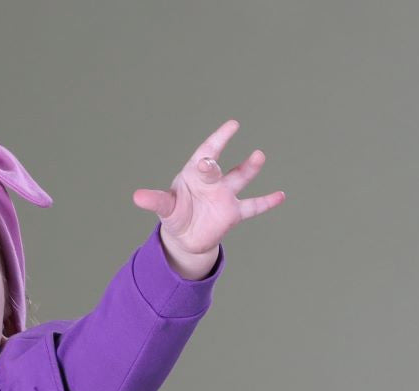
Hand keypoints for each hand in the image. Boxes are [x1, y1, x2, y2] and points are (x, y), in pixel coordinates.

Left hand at [132, 119, 284, 257]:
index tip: (232, 125)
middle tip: (212, 162)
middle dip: (215, 167)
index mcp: (195, 174)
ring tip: (259, 156)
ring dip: (249, 169)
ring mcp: (225, 195)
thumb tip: (136, 197)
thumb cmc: (176, 213)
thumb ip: (155, 200)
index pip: (206, 153)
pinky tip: (281, 196)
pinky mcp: (233, 213)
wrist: (187, 236)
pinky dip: (266, 202)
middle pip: (218, 169)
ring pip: (239, 179)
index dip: (217, 140)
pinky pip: (252, 206)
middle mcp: (213, 181)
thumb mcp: (166, 208)